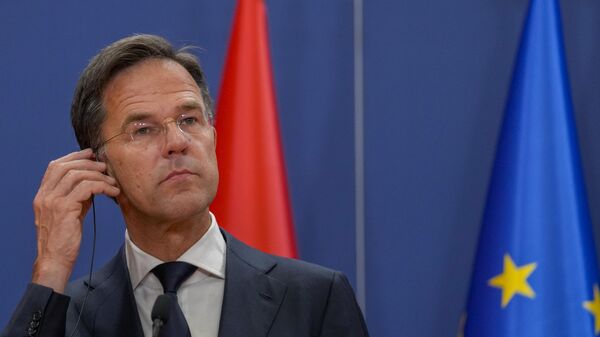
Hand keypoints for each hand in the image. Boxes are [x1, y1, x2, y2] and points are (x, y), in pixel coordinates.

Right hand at [31, 148, 119, 292]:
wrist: (55, 260)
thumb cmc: (64, 239)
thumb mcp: (69, 212)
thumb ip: (77, 196)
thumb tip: (94, 182)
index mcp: (43, 195)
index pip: (55, 166)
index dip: (74, 157)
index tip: (91, 154)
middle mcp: (44, 195)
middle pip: (66, 166)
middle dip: (89, 163)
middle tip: (106, 168)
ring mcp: (52, 201)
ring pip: (78, 175)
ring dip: (99, 176)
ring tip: (113, 183)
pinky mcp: (64, 208)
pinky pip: (87, 188)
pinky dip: (103, 186)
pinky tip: (113, 193)